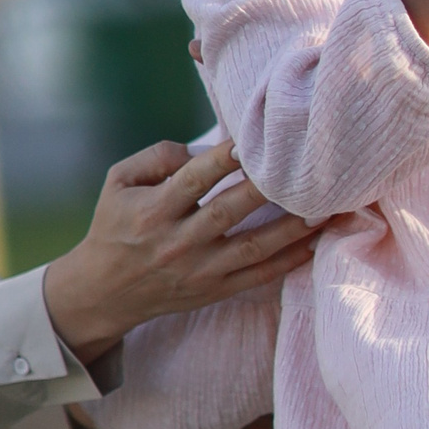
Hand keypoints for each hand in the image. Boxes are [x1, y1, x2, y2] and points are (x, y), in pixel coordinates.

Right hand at [39, 141, 317, 359]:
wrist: (104, 291)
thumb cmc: (115, 224)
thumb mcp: (118, 181)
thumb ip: (157, 156)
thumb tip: (202, 148)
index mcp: (153, 211)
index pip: (193, 179)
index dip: (223, 158)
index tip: (253, 138)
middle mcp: (177, 242)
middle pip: (229, 211)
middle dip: (266, 188)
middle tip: (301, 166)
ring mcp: (199, 270)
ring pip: (253, 247)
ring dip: (292, 227)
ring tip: (325, 206)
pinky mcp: (213, 291)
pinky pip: (258, 276)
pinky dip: (288, 261)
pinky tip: (313, 242)